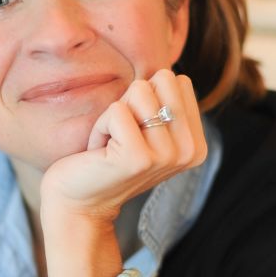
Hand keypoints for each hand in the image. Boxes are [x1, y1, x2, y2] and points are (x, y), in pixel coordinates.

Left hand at [38, 69, 206, 276]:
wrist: (80, 203)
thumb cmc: (107, 158)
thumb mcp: (145, 129)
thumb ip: (163, 103)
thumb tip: (167, 73)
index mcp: (196, 144)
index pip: (176, 81)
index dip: (146, 100)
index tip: (135, 133)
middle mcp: (188, 151)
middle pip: (162, 79)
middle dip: (132, 102)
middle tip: (122, 136)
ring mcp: (166, 156)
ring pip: (139, 91)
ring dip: (114, 116)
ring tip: (112, 145)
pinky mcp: (139, 158)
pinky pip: (116, 109)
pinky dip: (100, 126)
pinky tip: (101, 153)